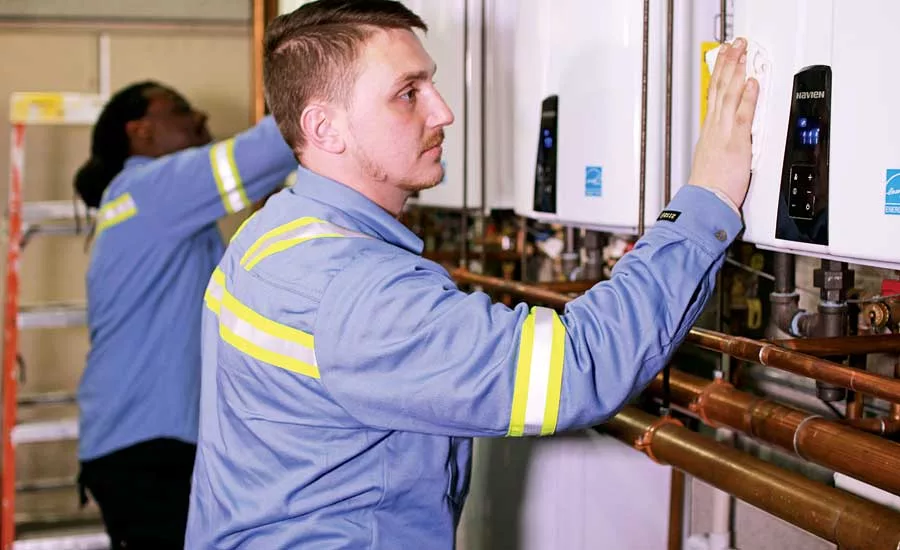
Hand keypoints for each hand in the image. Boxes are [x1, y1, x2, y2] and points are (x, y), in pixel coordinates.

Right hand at [688, 37, 759, 208]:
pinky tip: (751, 82)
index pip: (714, 94)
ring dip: (736, 71)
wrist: (705, 200)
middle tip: (734, 45)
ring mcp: (724, 132)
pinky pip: (742, 115)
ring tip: (742, 53)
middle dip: (728, 64)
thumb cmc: (710, 185)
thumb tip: (728, 133)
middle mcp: (715, 127)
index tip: (725, 57)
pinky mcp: (736, 142)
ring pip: (729, 95)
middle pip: (720, 88)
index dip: (720, 73)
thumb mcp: (713, 156)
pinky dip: (747, 97)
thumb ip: (721, 140)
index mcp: (710, 129)